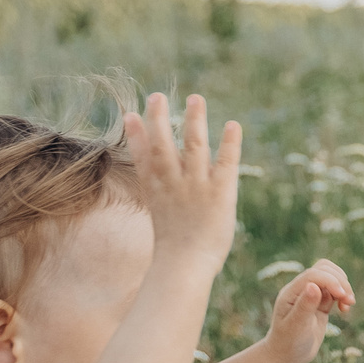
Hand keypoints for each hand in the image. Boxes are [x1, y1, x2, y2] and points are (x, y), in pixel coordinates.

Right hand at [125, 93, 242, 269]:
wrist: (183, 266)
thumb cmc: (173, 258)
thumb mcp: (162, 228)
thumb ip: (163, 209)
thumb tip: (160, 202)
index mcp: (155, 194)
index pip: (142, 158)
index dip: (136, 136)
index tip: (130, 115)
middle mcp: (172, 184)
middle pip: (163, 144)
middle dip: (159, 119)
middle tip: (157, 96)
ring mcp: (195, 185)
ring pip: (193, 145)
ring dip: (194, 120)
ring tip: (195, 98)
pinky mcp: (220, 191)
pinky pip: (226, 161)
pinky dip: (230, 143)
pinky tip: (233, 125)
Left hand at [264, 260, 354, 362]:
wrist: (287, 357)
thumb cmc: (288, 344)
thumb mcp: (296, 327)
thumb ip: (305, 306)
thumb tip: (314, 285)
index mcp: (291, 293)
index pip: (314, 275)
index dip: (331, 281)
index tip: (343, 296)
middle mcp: (300, 290)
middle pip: (324, 269)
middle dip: (340, 281)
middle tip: (349, 301)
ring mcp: (310, 295)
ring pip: (331, 276)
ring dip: (344, 287)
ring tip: (348, 305)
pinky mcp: (320, 303)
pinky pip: (335, 290)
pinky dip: (343, 296)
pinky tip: (345, 310)